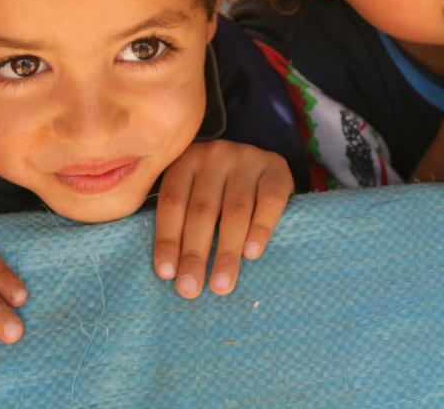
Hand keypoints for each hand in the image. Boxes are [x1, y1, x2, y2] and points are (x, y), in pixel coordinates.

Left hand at [152, 140, 292, 298]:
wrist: (263, 166)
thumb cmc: (220, 191)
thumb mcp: (193, 192)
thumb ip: (179, 217)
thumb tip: (167, 270)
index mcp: (186, 160)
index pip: (172, 202)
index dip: (167, 239)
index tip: (167, 274)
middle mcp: (215, 154)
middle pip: (202, 209)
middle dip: (194, 253)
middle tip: (190, 289)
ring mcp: (247, 158)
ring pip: (234, 210)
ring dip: (226, 251)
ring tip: (221, 284)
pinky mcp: (276, 168)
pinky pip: (269, 201)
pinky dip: (260, 229)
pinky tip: (251, 254)